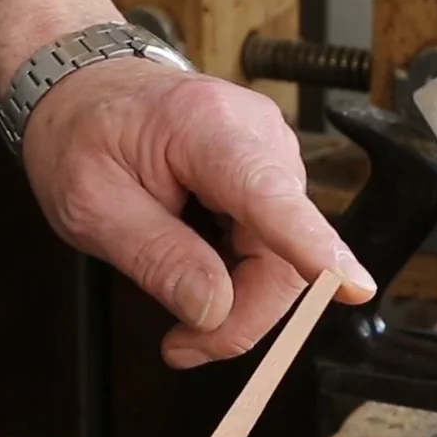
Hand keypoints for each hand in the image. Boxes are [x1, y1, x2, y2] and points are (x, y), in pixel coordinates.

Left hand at [19, 58, 376, 367]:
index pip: (269, 196)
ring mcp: (271, 158)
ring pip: (281, 263)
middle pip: (281, 254)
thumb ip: (155, 258)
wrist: (85, 89)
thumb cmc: (83, 133)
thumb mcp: (90, 204)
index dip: (312, 247)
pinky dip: (238, 283)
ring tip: (180, 316)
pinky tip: (196, 277)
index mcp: (206, 127)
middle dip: (240, 316)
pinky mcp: (271, 180)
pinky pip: (272, 251)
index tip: (353, 287)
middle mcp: (257, 136)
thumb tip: (215, 310)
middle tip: (182, 347)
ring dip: (237, 305)